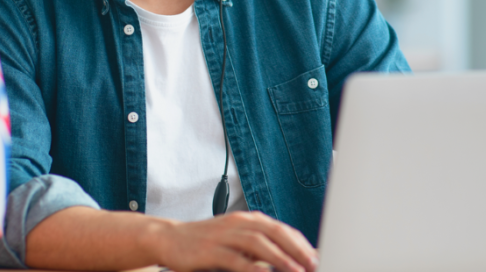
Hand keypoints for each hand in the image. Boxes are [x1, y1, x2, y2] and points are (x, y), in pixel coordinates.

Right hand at [155, 211, 318, 271]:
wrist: (169, 238)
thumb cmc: (206, 243)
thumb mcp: (235, 240)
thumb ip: (258, 247)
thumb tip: (288, 259)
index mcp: (246, 219)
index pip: (280, 228)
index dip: (300, 243)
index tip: (316, 257)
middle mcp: (237, 223)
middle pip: (273, 232)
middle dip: (296, 248)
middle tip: (313, 264)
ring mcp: (223, 235)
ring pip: (257, 243)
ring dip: (279, 257)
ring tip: (297, 270)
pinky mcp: (209, 250)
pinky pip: (234, 258)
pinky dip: (250, 266)